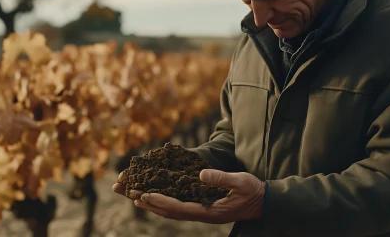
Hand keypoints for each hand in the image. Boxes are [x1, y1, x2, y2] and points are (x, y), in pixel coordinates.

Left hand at [115, 169, 265, 223]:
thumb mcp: (240, 182)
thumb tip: (201, 173)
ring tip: (132, 196)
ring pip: (170, 211)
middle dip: (148, 202)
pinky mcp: (201, 208)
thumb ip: (221, 178)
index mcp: (209, 211)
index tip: (144, 195)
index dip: (161, 202)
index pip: (179, 208)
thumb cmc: (252, 191)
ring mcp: (200, 213)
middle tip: (127, 193)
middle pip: (169, 212)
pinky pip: (177, 207)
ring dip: (151, 204)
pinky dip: (162, 203)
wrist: (262, 203)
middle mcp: (201, 214)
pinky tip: (153, 197)